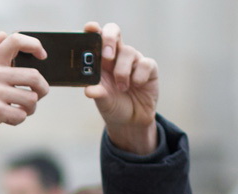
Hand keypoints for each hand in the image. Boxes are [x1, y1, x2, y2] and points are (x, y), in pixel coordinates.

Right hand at [0, 31, 49, 161]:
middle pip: (34, 76)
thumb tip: (3, 33)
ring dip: (30, 108)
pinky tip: (8, 119)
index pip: (15, 41)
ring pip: (31, 99)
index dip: (34, 45)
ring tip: (20, 110)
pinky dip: (18, 120)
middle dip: (42, 89)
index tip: (42, 56)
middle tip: (38, 95)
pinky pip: (21, 115)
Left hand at [83, 22, 158, 154]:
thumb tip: (89, 90)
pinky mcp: (148, 68)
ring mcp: (132, 60)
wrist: (130, 121)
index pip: (96, 38)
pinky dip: (139, 76)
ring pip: (128, 52)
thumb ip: (97, 92)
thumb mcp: (102, 101)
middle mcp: (116, 56)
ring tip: (122, 87)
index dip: (93, 30)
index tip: (90, 28)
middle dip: (109, 39)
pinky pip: (145, 63)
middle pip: (114, 32)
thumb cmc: (113, 105)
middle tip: (107, 56)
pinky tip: (136, 85)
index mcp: (100, 60)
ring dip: (122, 71)